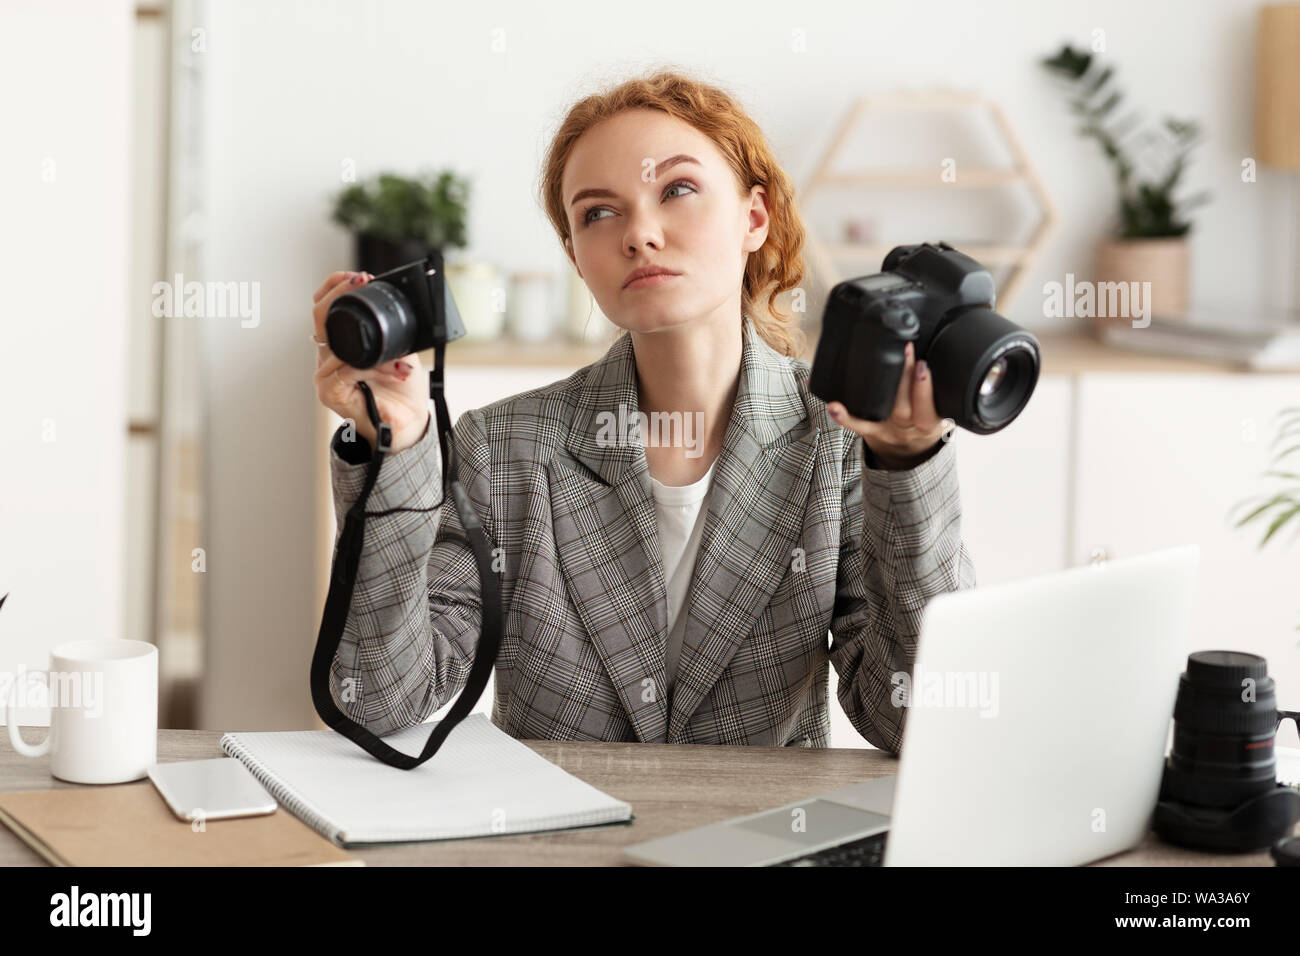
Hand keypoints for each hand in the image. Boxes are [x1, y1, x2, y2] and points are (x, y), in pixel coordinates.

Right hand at [311, 270, 430, 453]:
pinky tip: (394, 372)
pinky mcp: (328, 392)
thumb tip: (402, 305)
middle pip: (319, 316)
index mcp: (340, 344)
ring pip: (339, 343)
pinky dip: (372, 369)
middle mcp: (327, 357)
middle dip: (340, 294)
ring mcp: (324, 375)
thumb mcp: (400, 350)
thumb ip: (393, 331)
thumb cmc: (402, 390)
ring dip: (376, 351)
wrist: (407, 423)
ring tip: (402, 361)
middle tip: (361, 282)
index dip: (334, 286)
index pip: (324, 307)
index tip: (357, 276)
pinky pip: (344, 368)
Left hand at [825, 342, 954, 469]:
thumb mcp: (945, 413)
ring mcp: (889, 430)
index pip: (930, 409)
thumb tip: (946, 357)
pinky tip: (834, 406)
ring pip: (885, 411)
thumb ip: (945, 393)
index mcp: (931, 424)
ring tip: (879, 364)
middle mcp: (909, 428)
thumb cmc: (927, 422)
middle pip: (906, 407)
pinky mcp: (872, 431)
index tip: (924, 365)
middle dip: (906, 378)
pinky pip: (858, 426)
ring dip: (882, 388)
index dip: (926, 390)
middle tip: (907, 351)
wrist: (912, 451)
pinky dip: (844, 417)